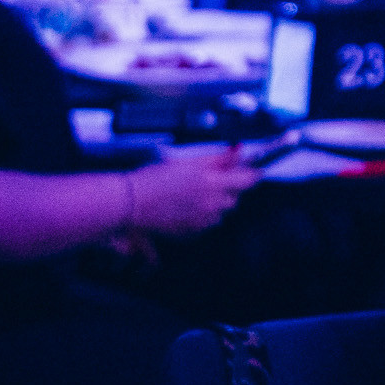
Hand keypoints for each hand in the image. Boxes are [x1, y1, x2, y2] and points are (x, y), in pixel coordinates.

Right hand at [127, 150, 258, 234]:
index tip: (252, 170)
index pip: (248, 180)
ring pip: (220, 211)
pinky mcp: (193, 232)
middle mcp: (212, 205)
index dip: (252, 173)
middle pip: (235, 197)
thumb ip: (216, 159)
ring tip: (191, 193)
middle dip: (228, 188)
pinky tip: (183, 206)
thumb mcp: (186, 161)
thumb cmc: (154, 180)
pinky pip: (206, 222)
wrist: (132, 203)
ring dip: (214, 202)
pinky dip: (201, 214)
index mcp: (212, 184)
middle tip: (210, 179)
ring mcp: (203, 221)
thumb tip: (236, 153)